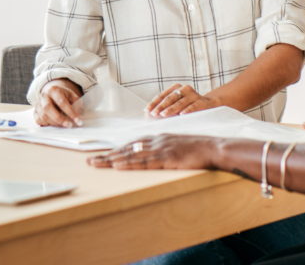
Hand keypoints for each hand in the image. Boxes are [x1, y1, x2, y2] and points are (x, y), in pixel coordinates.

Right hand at [34, 79, 83, 127]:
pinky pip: (39, 120)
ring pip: (43, 116)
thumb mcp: (72, 96)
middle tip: (69, 125)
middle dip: (59, 119)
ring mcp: (38, 104)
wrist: (52, 93)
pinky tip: (54, 123)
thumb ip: (77, 105)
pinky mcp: (35, 111)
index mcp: (54, 90)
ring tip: (63, 125)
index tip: (78, 121)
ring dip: (54, 123)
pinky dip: (47, 124)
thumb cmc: (64, 96)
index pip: (62, 102)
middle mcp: (44, 96)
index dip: (71, 112)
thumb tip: (80, 117)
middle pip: (48, 108)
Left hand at [88, 134, 220, 169]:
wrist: (214, 148)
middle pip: (127, 148)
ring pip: (131, 155)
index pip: (133, 144)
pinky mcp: (166, 158)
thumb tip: (155, 157)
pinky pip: (143, 161)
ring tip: (96, 164)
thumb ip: (166, 149)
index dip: (117, 150)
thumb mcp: (180, 146)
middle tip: (90, 161)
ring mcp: (160, 149)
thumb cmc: (200, 149)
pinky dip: (128, 163)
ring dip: (111, 159)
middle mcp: (156, 141)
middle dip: (108, 155)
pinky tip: (117, 165)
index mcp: (159, 138)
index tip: (104, 155)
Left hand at [145, 84, 217, 116]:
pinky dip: (187, 110)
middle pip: (170, 98)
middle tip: (154, 113)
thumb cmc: (188, 105)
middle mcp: (184, 89)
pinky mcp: (201, 102)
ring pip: (180, 102)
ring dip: (171, 109)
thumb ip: (166, 107)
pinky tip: (181, 115)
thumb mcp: (177, 104)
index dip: (154, 103)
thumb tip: (151, 114)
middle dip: (161, 106)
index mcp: (176, 88)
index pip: (162, 95)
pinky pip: (193, 107)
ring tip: (163, 114)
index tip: (147, 110)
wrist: (208, 104)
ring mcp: (193, 95)